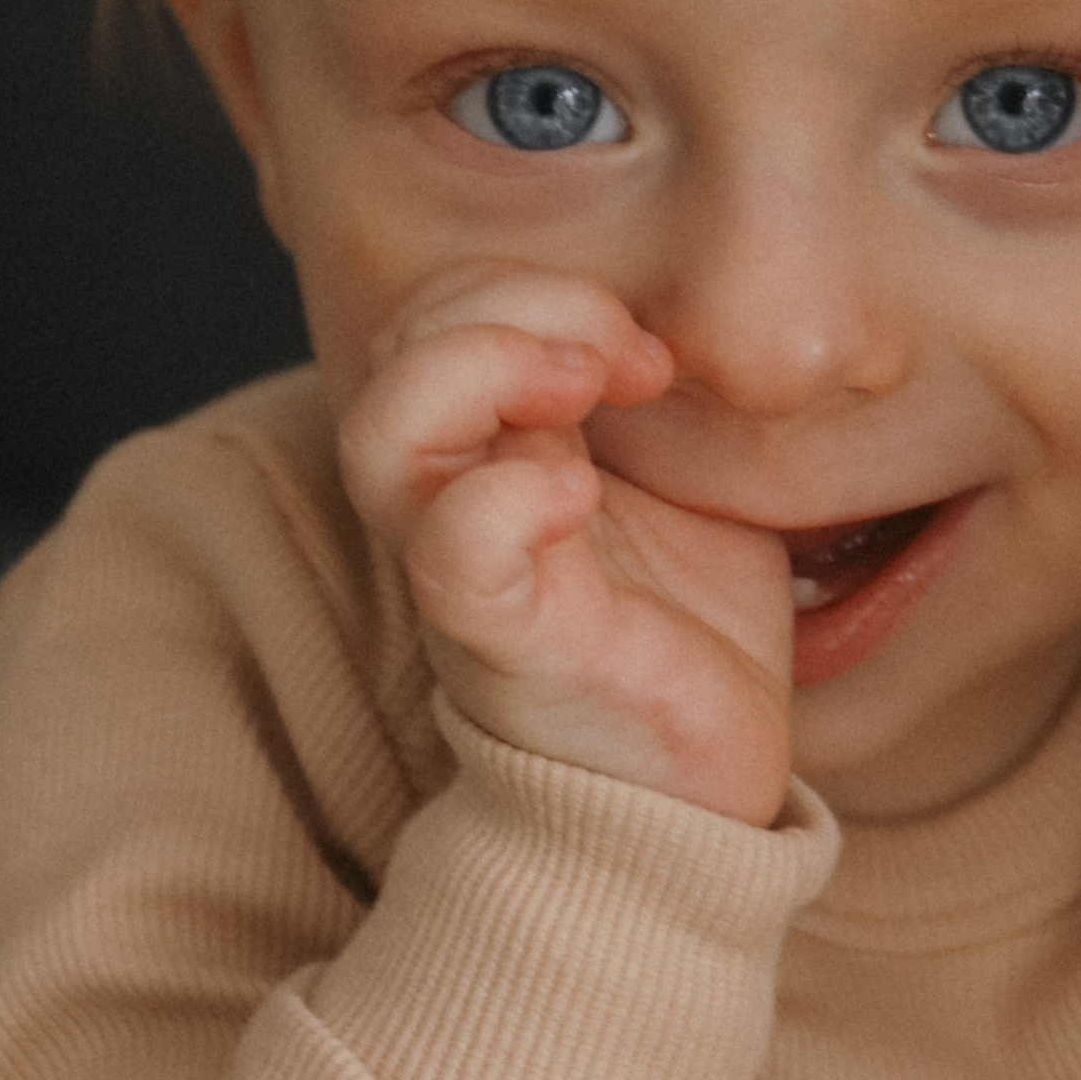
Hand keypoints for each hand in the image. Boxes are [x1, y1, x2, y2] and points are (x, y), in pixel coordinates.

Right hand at [337, 267, 789, 823]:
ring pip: (381, 434)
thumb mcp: (687, 483)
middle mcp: (455, 501)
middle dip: (514, 304)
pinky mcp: (507, 642)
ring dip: (485, 369)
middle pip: (398, 350)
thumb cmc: (685, 635)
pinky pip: (451, 554)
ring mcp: (469, 572)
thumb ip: (661, 403)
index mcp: (496, 450)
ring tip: (589, 391)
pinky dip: (507, 498)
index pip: (442, 316)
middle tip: (630, 358)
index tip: (651, 349)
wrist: (699, 789)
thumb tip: (688, 315)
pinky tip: (580, 495)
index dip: (535, 291)